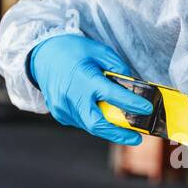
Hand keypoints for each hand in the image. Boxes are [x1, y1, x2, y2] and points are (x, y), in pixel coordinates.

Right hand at [27, 33, 151, 145]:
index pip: (112, 95)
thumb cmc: (71, 50)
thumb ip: (117, 68)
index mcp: (84, 79)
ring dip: (109, 128)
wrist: (41, 55)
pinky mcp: (60, 114)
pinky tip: (101, 114)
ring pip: (90, 125)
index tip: (147, 109)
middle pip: (97, 124)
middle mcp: (72, 97)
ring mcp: (63, 108)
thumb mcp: (98, 50)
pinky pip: (81, 122)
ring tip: (124, 126)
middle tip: (136, 137)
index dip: (132, 104)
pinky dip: (94, 120)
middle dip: (119, 134)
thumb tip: (132, 85)